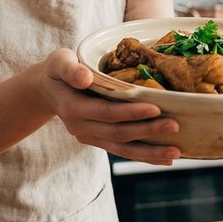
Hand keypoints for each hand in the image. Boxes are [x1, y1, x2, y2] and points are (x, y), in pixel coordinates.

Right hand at [38, 49, 180, 164]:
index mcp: (73, 108)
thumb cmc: (58, 70)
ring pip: (123, 149)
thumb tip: (85, 77)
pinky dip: (144, 156)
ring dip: (150, 152)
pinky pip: (123, 151)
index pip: (106, 112)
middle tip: (175, 125)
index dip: (131, 112)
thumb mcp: (59, 62)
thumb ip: (70, 70)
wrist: (47, 91)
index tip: (156, 108)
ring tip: (176, 153)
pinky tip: (165, 159)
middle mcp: (81, 128)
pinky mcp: (99, 141)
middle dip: (148, 131)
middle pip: (119, 133)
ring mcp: (90, 137)